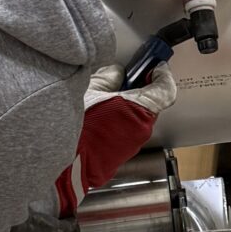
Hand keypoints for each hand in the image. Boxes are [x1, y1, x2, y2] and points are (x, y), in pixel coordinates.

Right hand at [59, 59, 178, 203]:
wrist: (64, 164)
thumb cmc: (76, 128)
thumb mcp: (89, 91)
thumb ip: (108, 79)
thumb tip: (116, 74)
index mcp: (140, 111)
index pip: (165, 90)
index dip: (162, 76)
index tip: (155, 67)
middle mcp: (141, 130)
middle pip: (149, 104)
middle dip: (138, 89)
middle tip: (125, 76)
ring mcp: (132, 145)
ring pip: (136, 118)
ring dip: (126, 105)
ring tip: (104, 96)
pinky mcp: (121, 155)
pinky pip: (125, 132)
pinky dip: (118, 120)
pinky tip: (99, 115)